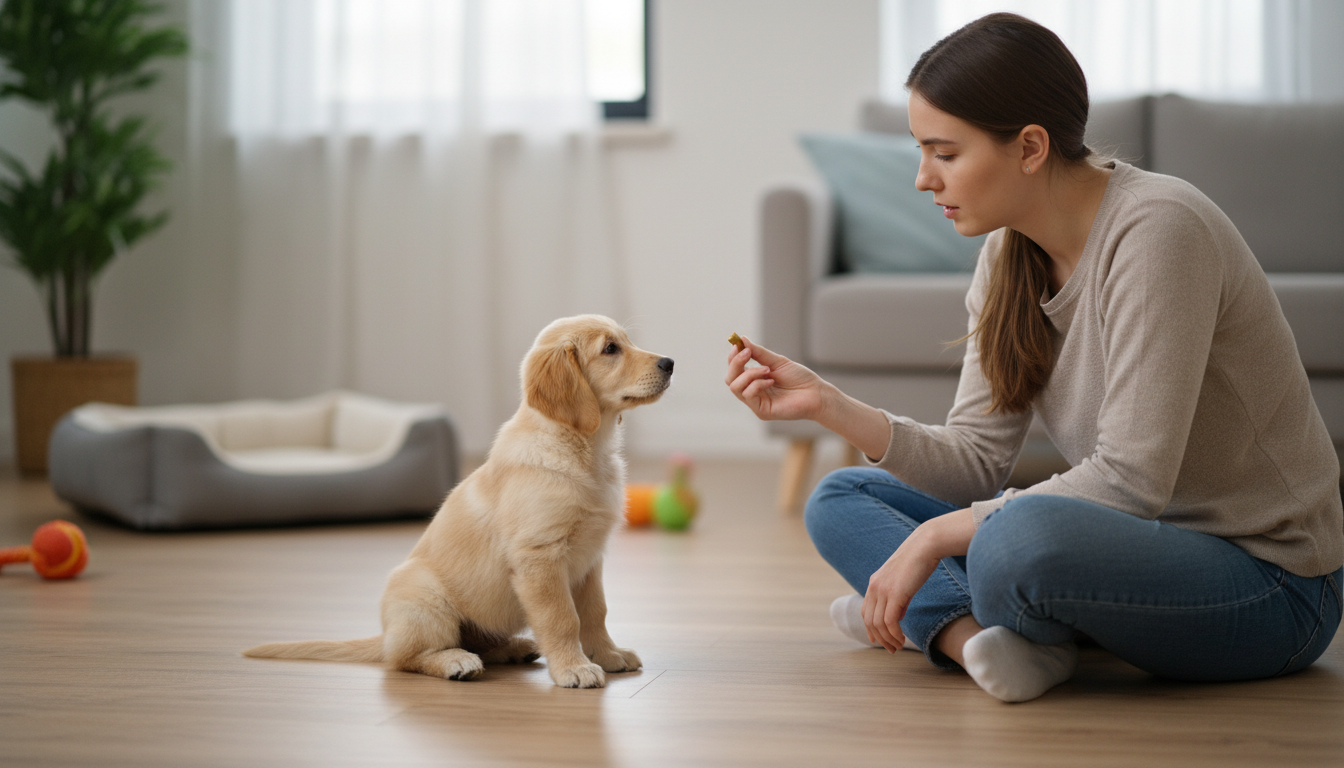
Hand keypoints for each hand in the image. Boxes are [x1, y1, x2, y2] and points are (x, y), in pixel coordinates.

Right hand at [724, 336, 828, 421]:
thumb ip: (758, 353)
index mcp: (754, 380)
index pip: (734, 370)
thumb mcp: (777, 361)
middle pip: (730, 379)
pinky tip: (771, 381)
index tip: (738, 344)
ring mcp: (755, 403)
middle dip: (736, 363)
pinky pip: (748, 395)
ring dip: (750, 373)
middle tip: (747, 353)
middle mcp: (752, 392)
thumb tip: (741, 339)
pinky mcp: (761, 411)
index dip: (733, 357)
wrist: (816, 393)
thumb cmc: (799, 378)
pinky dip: (757, 384)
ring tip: (767, 370)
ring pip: (735, 387)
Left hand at [862, 508, 974, 651]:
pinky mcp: (895, 594)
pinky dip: (894, 634)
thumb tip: (899, 615)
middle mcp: (874, 587)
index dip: (870, 629)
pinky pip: (889, 621)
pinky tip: (901, 639)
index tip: (879, 640)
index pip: (866, 611)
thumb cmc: (919, 560)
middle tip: (892, 649)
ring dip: (888, 640)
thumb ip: (898, 597)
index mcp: (874, 583)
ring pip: (878, 624)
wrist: (925, 545)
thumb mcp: (903, 580)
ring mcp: (883, 590)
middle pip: (869, 621)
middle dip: (879, 639)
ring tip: (898, 647)